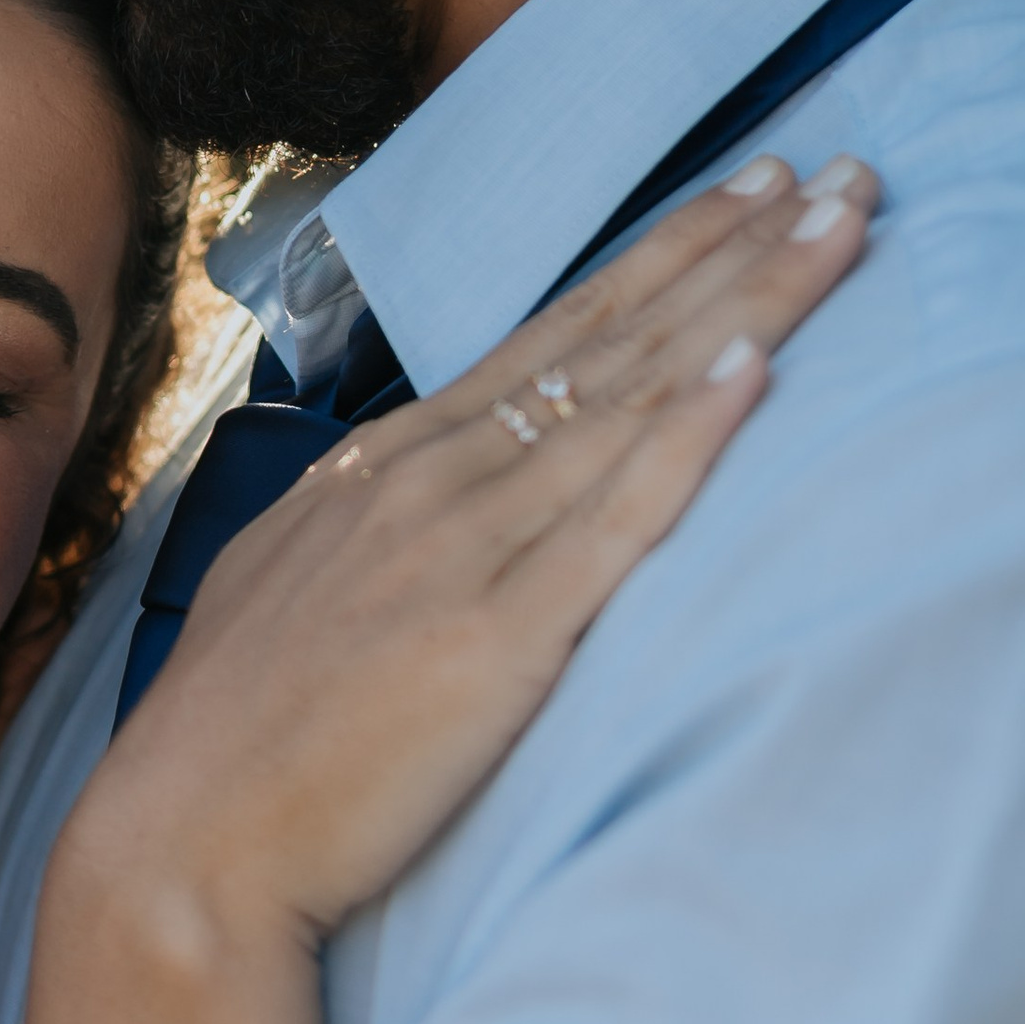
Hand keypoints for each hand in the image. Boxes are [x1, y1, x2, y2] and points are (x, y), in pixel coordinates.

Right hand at [69, 154, 876, 960]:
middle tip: (843, 171)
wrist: (181, 852)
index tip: (749, 191)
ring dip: (746, 302)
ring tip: (840, 226)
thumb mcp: (297, 588)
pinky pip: (614, 520)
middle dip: (735, 247)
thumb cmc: (239, 745)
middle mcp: (432, 482)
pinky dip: (688, 435)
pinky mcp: (497, 641)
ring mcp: (463, 552)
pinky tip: (756, 366)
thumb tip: (412, 493)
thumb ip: (372, 528)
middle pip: (614, 339)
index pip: (555, 333)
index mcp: (388, 468)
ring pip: (632, 398)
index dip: (664, 257)